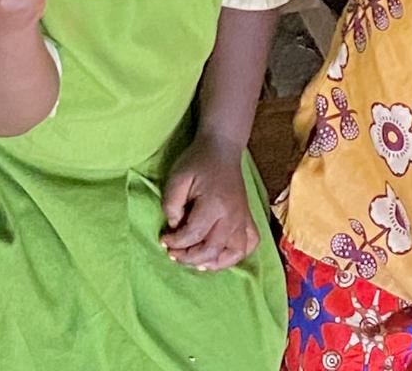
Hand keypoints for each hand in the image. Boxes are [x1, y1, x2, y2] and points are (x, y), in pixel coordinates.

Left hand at [160, 136, 258, 270]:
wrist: (222, 148)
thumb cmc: (198, 162)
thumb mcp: (177, 178)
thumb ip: (171, 205)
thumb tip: (175, 227)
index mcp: (214, 204)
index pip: (193, 234)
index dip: (175, 242)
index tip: (163, 239)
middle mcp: (233, 216)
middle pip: (211, 250)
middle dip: (188, 257)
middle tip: (173, 254)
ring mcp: (243, 218)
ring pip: (233, 253)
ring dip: (212, 263)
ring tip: (194, 261)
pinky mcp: (248, 218)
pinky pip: (249, 245)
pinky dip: (235, 256)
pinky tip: (218, 256)